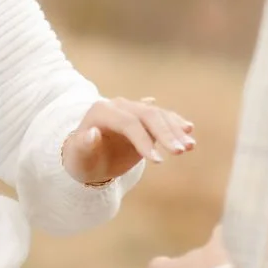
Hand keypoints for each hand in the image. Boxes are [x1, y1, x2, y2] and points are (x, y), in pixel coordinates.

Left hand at [62, 96, 194, 184]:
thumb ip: (83, 145)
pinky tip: (188, 129)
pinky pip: (163, 117)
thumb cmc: (80, 159)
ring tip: (190, 146)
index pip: (128, 122)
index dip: (143, 140)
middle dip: (165, 133)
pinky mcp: (144, 118)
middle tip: (180, 152)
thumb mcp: (77, 156)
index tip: (158, 162)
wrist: (87, 157)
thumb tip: (92, 134)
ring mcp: (133, 110)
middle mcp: (119, 105)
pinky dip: (176, 124)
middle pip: (147, 115)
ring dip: (175, 129)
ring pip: (158, 115)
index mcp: (102, 111)